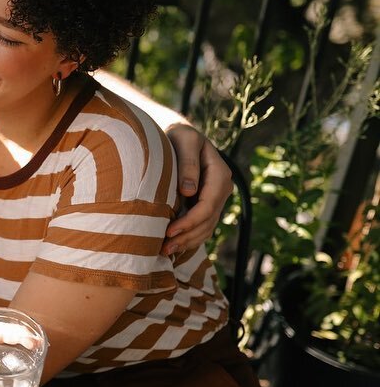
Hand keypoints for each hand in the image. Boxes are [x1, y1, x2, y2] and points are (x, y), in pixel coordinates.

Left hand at [164, 124, 231, 255]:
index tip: (168, 231)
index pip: (207, 205)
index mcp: (220, 174)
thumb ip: (188, 164)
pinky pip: (203, 226)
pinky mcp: (208, 204)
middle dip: (187, 236)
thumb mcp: (185, 141)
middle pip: (208, 221)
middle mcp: (222, 189)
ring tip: (166, 251)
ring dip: (188, 241)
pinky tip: (175, 246)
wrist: (181, 136)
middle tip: (164, 249)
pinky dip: (190, 237)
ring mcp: (216, 198)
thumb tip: (189, 191)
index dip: (189, 221)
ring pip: (206, 227)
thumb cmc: (180, 136)